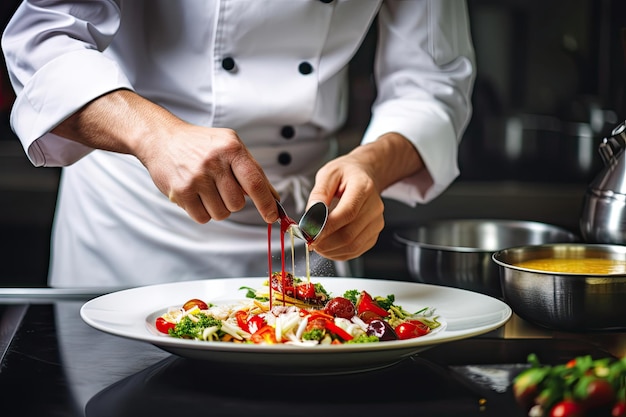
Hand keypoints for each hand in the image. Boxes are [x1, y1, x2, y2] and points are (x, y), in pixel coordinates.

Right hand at [139, 123, 278, 223]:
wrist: (162, 139)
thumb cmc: (201, 145)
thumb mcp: (231, 146)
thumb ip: (253, 171)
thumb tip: (273, 198)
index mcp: (231, 149)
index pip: (255, 182)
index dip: (266, 204)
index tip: (272, 216)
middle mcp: (213, 162)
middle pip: (237, 204)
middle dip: (232, 201)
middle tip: (221, 186)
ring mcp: (196, 178)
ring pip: (221, 214)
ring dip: (217, 207)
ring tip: (206, 188)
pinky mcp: (180, 192)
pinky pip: (202, 218)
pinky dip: (202, 211)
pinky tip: (196, 194)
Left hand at [306, 133, 422, 259]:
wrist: (365, 174)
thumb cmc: (346, 174)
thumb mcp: (328, 174)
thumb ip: (319, 194)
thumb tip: (311, 216)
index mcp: (364, 187)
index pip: (347, 213)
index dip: (327, 228)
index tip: (309, 234)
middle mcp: (375, 207)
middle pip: (350, 234)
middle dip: (325, 242)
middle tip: (308, 241)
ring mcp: (377, 222)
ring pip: (353, 246)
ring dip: (330, 250)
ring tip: (316, 244)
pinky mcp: (374, 234)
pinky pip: (356, 251)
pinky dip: (338, 253)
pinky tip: (327, 246)